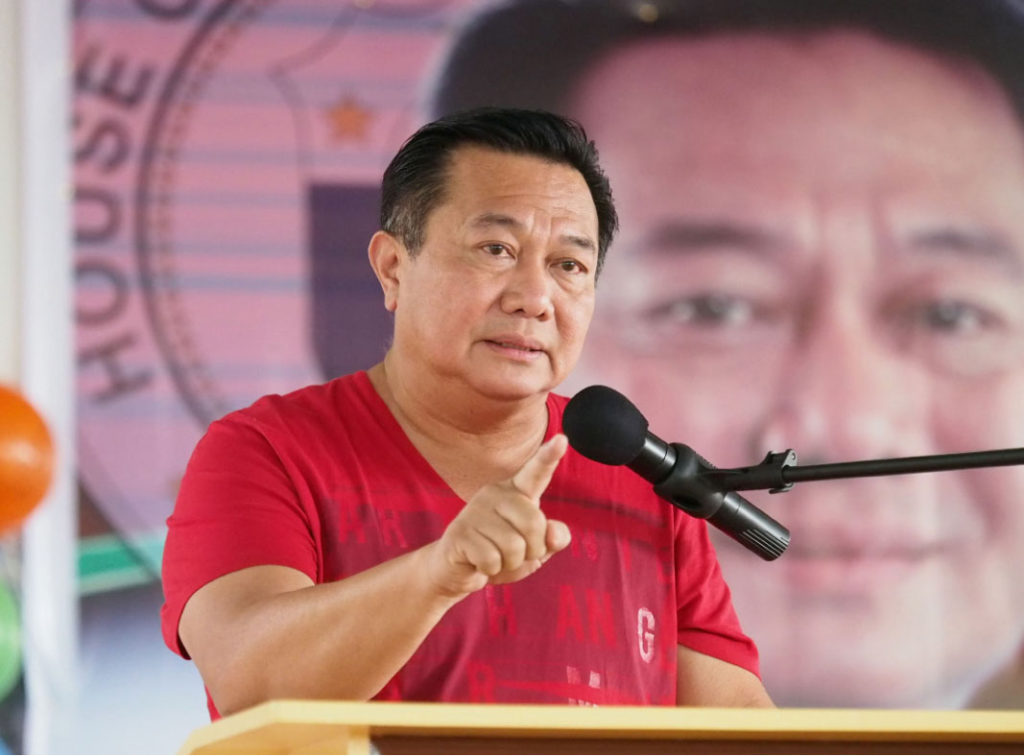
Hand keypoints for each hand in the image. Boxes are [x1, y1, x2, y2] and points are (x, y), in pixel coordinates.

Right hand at [429, 434, 571, 596]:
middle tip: (513, 554)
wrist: (457, 570)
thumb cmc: (501, 554)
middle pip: (534, 523)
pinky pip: (492, 560)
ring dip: (510, 564)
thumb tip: (554, 534)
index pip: (536, 472)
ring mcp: (474, 511)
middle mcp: (495, 493)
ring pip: (514, 548)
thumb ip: (552, 539)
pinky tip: (479, 563)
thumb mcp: (534, 550)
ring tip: (495, 558)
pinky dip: (491, 571)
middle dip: (532, 551)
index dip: (549, 456)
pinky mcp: (459, 532)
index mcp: (517, 492)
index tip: (563, 439)